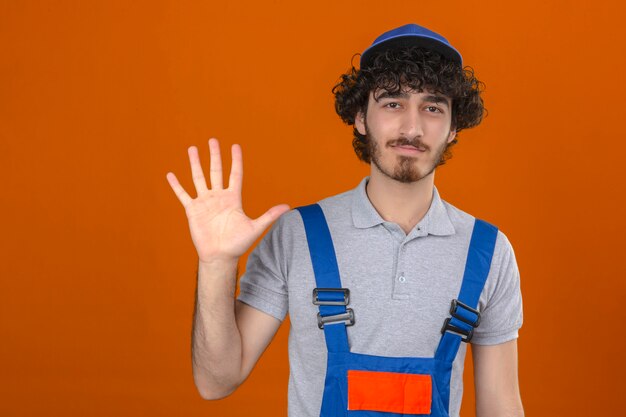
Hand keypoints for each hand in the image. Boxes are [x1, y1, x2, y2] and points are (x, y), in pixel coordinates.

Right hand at [166, 138, 289, 264]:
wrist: (220, 256)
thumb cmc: (238, 244)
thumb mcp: (255, 227)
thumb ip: (269, 215)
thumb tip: (288, 206)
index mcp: (233, 198)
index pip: (235, 174)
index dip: (236, 161)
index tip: (235, 146)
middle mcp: (218, 196)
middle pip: (216, 171)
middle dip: (214, 155)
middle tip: (212, 140)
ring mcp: (205, 202)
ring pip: (199, 178)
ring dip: (195, 164)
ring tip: (192, 149)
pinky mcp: (193, 210)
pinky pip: (183, 195)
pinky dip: (176, 185)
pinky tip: (171, 174)